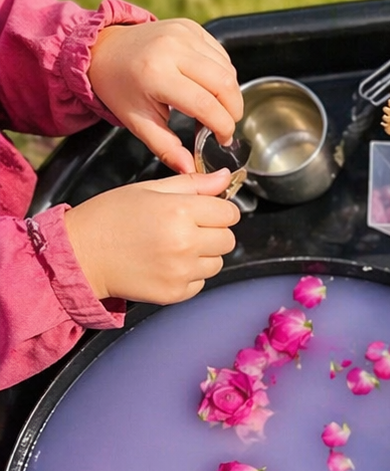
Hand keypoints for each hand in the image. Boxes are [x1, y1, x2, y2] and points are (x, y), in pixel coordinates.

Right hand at [64, 172, 238, 303]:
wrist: (80, 254)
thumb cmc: (110, 218)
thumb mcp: (148, 189)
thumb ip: (192, 184)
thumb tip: (224, 178)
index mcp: (180, 212)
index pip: (229, 213)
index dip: (219, 210)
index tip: (205, 211)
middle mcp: (185, 243)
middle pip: (228, 239)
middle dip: (213, 232)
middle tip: (185, 228)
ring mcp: (182, 271)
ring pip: (217, 262)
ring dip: (203, 255)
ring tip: (172, 247)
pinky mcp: (177, 293)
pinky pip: (201, 282)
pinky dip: (190, 274)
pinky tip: (165, 263)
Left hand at [88, 19, 242, 174]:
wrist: (103, 49)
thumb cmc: (120, 87)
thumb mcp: (138, 123)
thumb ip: (166, 148)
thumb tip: (190, 170)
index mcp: (156, 74)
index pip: (206, 104)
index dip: (223, 126)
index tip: (222, 139)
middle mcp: (171, 48)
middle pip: (225, 85)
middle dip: (233, 111)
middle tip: (225, 125)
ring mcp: (182, 33)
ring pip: (228, 70)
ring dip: (230, 95)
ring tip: (216, 108)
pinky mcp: (190, 27)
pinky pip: (222, 56)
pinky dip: (224, 75)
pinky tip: (210, 86)